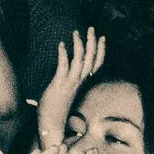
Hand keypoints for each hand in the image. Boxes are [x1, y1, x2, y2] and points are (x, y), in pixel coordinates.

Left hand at [35, 28, 106, 149]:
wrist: (51, 126)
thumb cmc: (57, 109)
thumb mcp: (66, 93)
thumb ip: (71, 84)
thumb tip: (71, 74)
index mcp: (82, 84)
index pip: (97, 65)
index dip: (101, 51)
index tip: (102, 38)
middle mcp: (79, 83)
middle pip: (91, 60)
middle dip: (92, 43)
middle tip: (91, 28)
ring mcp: (70, 83)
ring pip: (81, 61)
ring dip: (79, 45)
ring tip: (76, 32)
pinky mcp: (59, 84)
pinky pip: (64, 66)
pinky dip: (64, 54)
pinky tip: (61, 45)